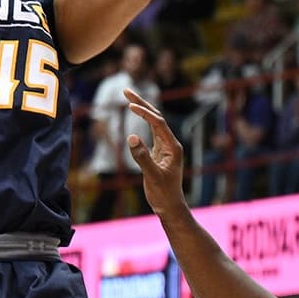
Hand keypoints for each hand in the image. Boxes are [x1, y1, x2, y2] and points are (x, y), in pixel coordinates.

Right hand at [124, 89, 186, 216]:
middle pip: (156, 117)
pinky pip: (150, 130)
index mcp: (172, 147)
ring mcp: (164, 147)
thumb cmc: (163, 193)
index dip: (144, 113)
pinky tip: (136, 112)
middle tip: (126, 90)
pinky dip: (142, 120)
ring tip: (128, 96)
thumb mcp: (151, 175)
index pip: (158, 123)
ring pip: (153, 122)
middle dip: (142, 103)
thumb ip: (142, 157)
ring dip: (141, 108)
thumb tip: (131, 137)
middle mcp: (170, 143)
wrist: (169, 206)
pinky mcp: (158, 151)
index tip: (129, 105)